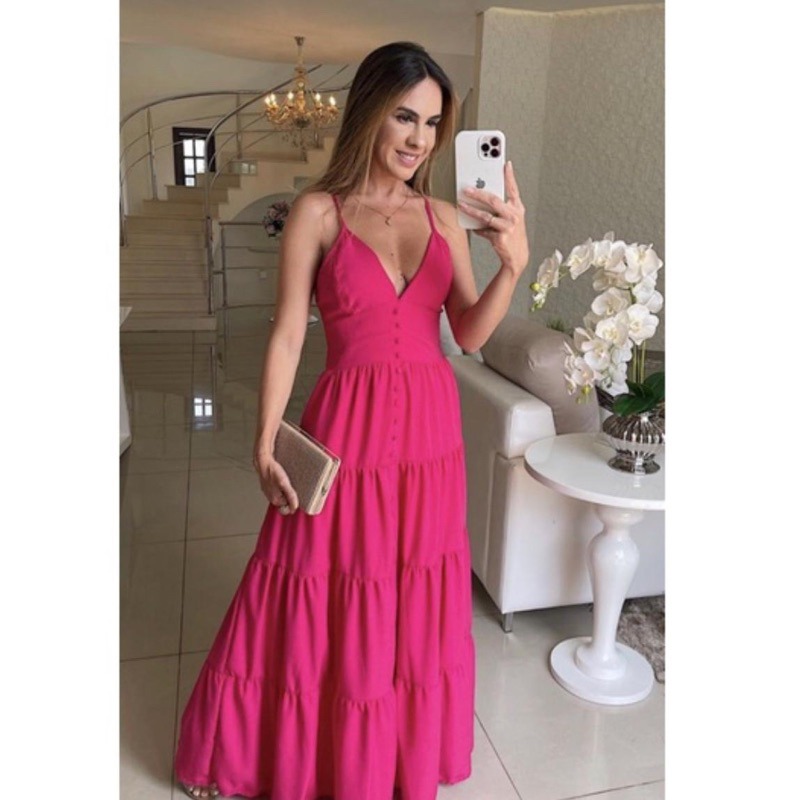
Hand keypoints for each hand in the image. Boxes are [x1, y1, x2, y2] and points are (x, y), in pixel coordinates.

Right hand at [252, 448, 299, 514]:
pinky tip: (283, 480)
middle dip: (289, 497)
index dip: (293, 503)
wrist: (263, 462)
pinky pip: (277, 490)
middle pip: (284, 503)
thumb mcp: (285, 484)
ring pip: (281, 496)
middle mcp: (271, 498)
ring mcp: (269, 492)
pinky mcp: (268, 486)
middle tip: (292, 488)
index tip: (296, 495)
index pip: (287, 509)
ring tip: (288, 483)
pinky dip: (281, 486)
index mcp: (275, 500)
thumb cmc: (273, 471)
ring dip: (286, 491)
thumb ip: (290, 496)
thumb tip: (295, 507)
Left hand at [457, 161, 528, 277]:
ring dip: (471, 210)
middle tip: (466, 189)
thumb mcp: (511, 219)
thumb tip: (481, 198)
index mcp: (518, 208)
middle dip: (478, 193)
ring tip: (461, 205)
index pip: (513, 189)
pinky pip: (484, 230)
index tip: (505, 163)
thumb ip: (500, 208)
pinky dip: (477, 229)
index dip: (509, 176)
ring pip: (486, 216)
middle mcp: (514, 216)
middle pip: (494, 200)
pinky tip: (473, 227)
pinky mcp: (500, 238)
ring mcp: (508, 227)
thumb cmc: (512, 235)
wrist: (518, 257)